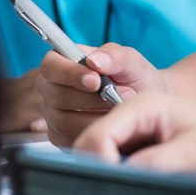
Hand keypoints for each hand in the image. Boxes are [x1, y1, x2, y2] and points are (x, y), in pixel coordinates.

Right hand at [37, 43, 167, 147]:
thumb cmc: (134, 78)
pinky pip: (67, 139)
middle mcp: (52, 87)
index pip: (51, 65)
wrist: (144, 105)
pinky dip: (92, 132)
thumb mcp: (131, 62)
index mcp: (63, 61)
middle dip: (90, 99)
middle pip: (56, 95)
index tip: (96, 81)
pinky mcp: (59, 136)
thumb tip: (94, 60)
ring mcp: (53, 113)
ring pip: (61, 120)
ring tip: (119, 109)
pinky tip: (110, 123)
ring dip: (94, 117)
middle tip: (119, 97)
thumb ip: (114, 55)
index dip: (70, 73)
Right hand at [73, 92, 195, 178]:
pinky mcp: (132, 141)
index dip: (99, 163)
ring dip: (106, 169)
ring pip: (94, 153)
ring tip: (140, 177)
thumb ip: (153, 163)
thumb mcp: (193, 153)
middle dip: (98, 166)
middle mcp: (130, 111)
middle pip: (87, 144)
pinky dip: (115, 171)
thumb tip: (117, 175)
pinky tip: (138, 176)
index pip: (96, 136)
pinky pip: (108, 159)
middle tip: (128, 183)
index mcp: (142, 105)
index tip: (119, 181)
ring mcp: (130, 126)